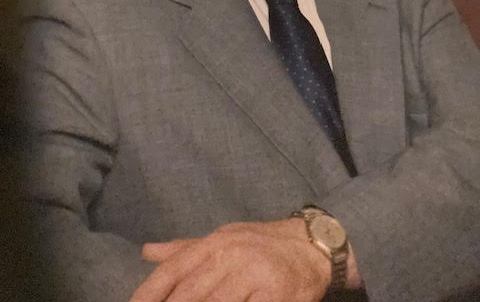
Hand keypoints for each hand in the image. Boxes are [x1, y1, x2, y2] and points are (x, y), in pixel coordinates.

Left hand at [129, 218, 332, 301]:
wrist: (310, 247)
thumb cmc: (259, 245)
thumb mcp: (222, 240)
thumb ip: (184, 249)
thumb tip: (146, 251)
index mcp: (214, 243)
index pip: (173, 270)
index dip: (148, 294)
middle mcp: (230, 256)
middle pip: (189, 294)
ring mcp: (253, 276)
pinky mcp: (274, 297)